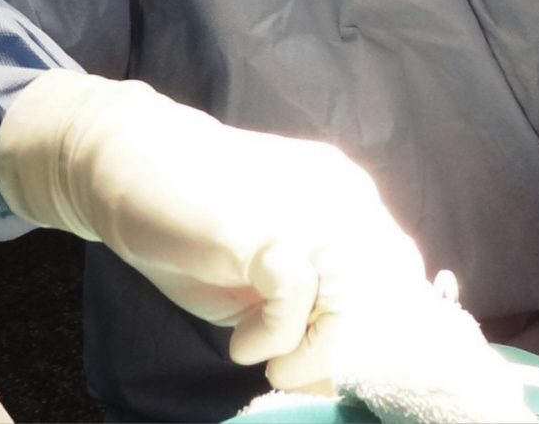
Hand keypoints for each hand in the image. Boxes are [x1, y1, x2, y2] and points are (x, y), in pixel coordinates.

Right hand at [0, 71, 428, 389]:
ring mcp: (309, 207)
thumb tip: (344, 372)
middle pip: (393, 291)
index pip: (405, 272)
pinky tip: (244, 341)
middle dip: (352, 347)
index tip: (339, 363)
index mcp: (352, 199)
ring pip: (355, 300)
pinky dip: (273, 337)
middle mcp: (344, 197)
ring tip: (274, 360)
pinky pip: (295, 295)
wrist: (133, 167)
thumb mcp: (272, 275)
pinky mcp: (266, 225)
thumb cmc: (200, 226)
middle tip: (302, 367)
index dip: (384, 331)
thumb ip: (316, 305)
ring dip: (318, 351)